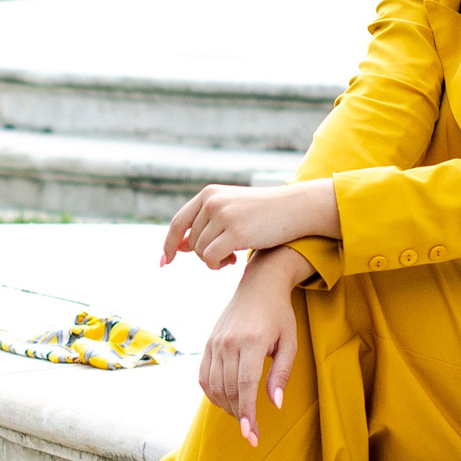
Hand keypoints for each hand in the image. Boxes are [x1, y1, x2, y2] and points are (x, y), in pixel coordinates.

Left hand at [161, 179, 338, 270]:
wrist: (296, 208)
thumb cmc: (265, 213)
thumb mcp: (232, 213)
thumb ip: (207, 225)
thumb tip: (180, 247)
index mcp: (208, 194)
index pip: (179, 223)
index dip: (169, 244)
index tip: (164, 262)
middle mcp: (212, 202)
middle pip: (191, 242)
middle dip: (204, 255)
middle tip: (225, 258)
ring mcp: (223, 216)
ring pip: (201, 252)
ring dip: (213, 261)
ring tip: (232, 257)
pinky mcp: (234, 232)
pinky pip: (211, 259)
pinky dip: (217, 265)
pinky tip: (233, 262)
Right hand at [198, 250, 308, 443]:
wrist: (259, 286)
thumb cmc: (279, 315)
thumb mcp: (289, 343)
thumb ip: (281, 373)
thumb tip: (275, 404)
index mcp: (251, 342)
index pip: (246, 385)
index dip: (248, 412)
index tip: (251, 434)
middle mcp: (229, 343)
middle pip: (229, 389)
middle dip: (240, 415)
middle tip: (251, 433)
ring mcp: (215, 342)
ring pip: (214, 386)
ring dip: (227, 407)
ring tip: (242, 417)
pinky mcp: (208, 343)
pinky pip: (204, 376)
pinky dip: (212, 393)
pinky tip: (226, 401)